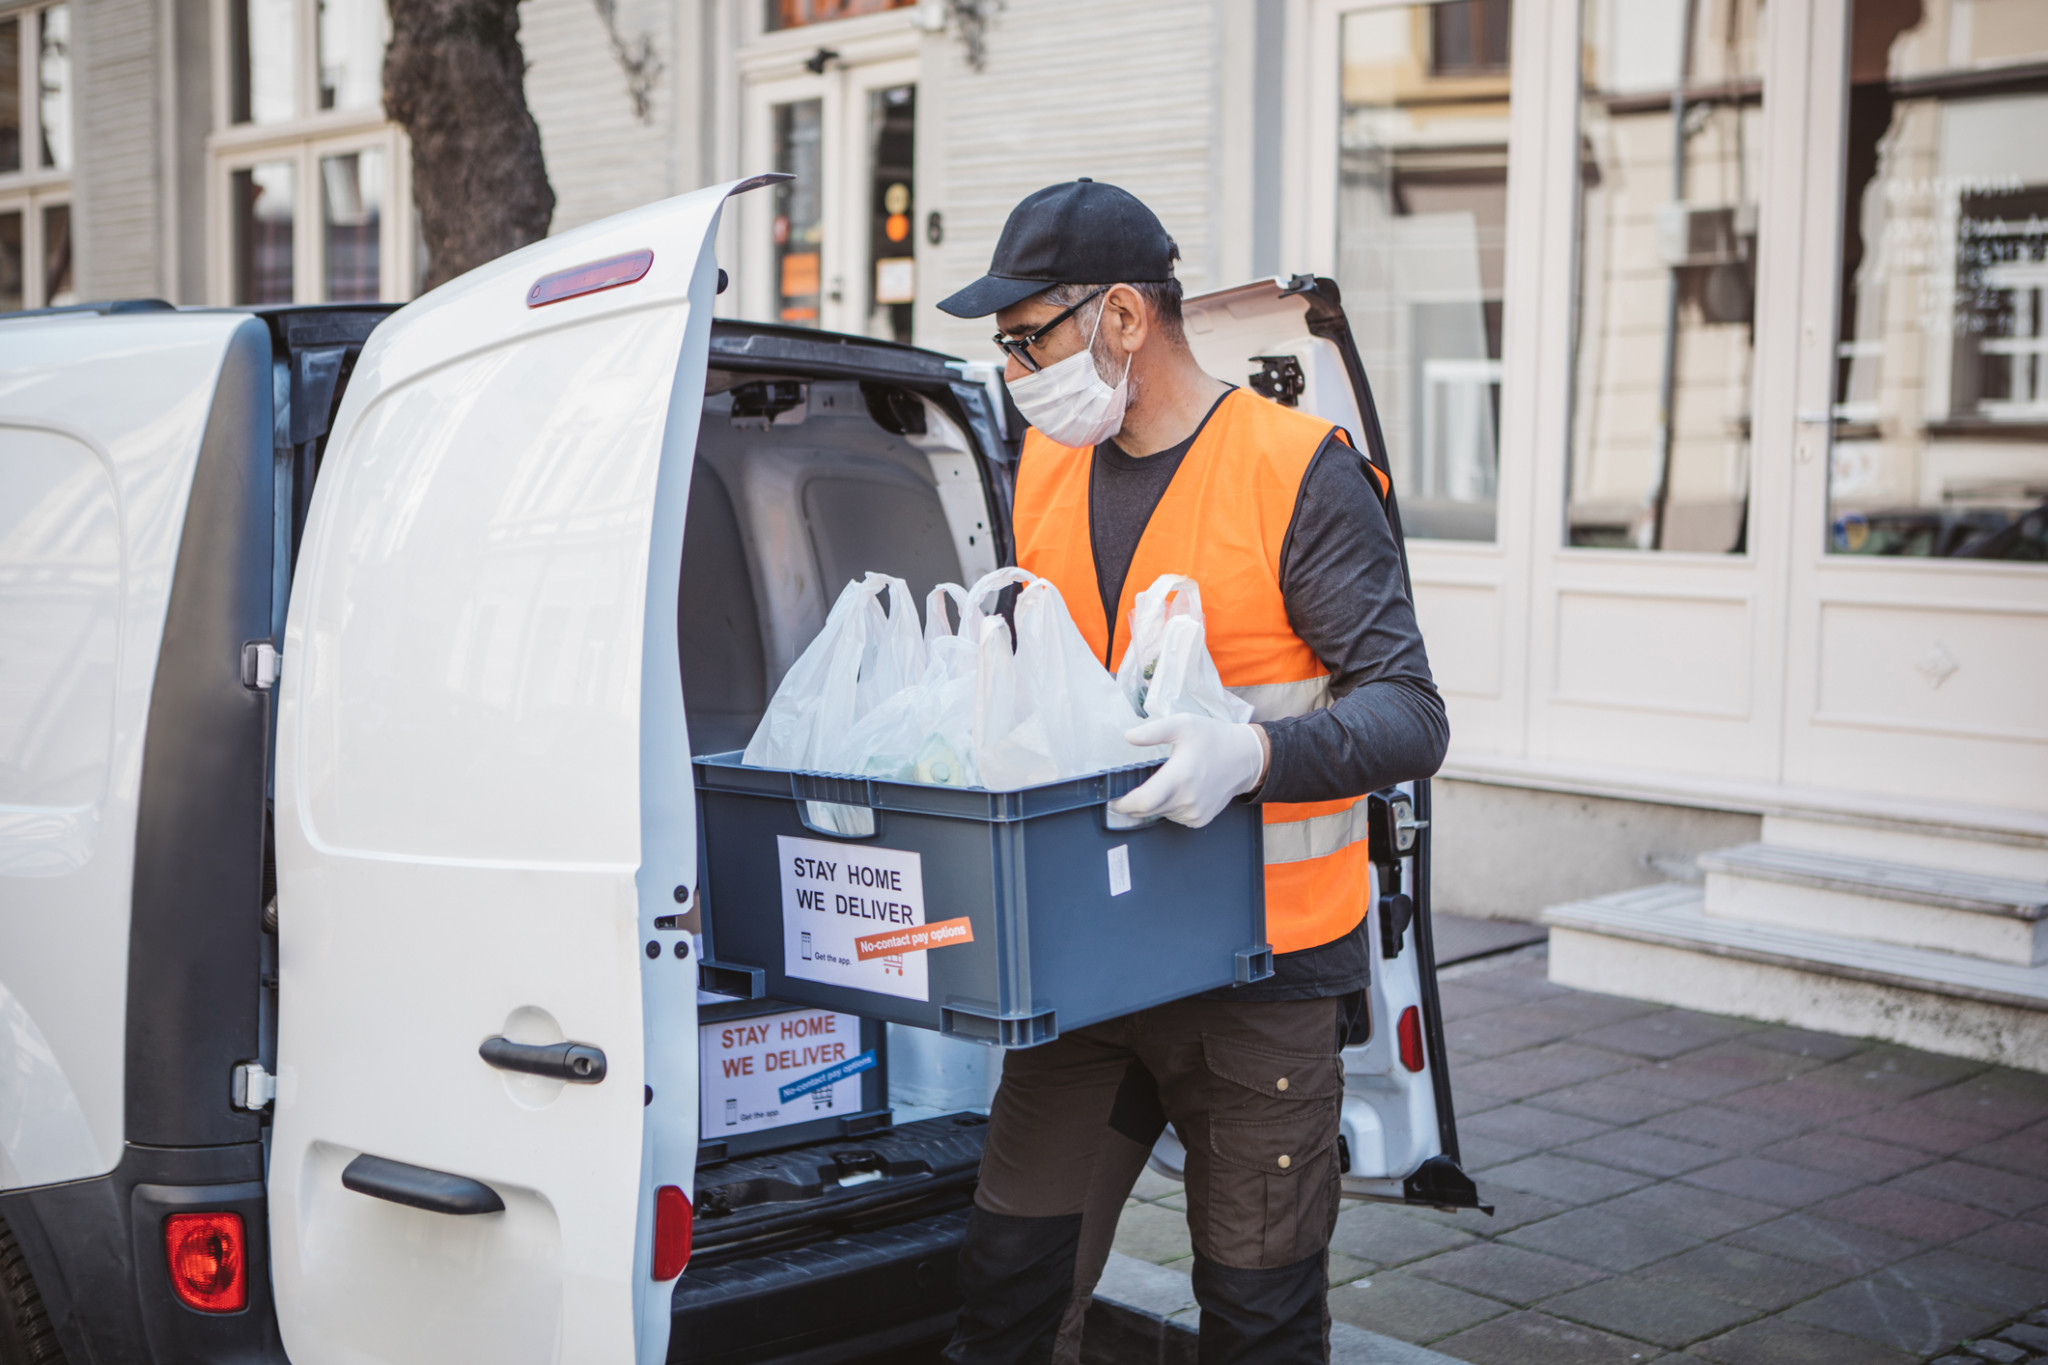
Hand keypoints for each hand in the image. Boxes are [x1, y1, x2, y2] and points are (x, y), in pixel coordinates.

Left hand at [1111, 715, 1267, 828]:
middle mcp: (1187, 799)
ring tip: (1162, 782)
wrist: (1244, 758)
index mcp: (1180, 777)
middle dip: (1134, 803)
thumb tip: (1128, 737)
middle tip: (1129, 789)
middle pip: (1147, 810)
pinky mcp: (1200, 820)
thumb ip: (1154, 731)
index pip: (1143, 802)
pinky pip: (1174, 817)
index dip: (1124, 804)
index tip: (1113, 799)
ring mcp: (1195, 813)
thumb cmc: (1213, 738)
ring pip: (1160, 814)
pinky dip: (1169, 807)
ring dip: (1154, 804)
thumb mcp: (1183, 724)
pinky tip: (1178, 790)